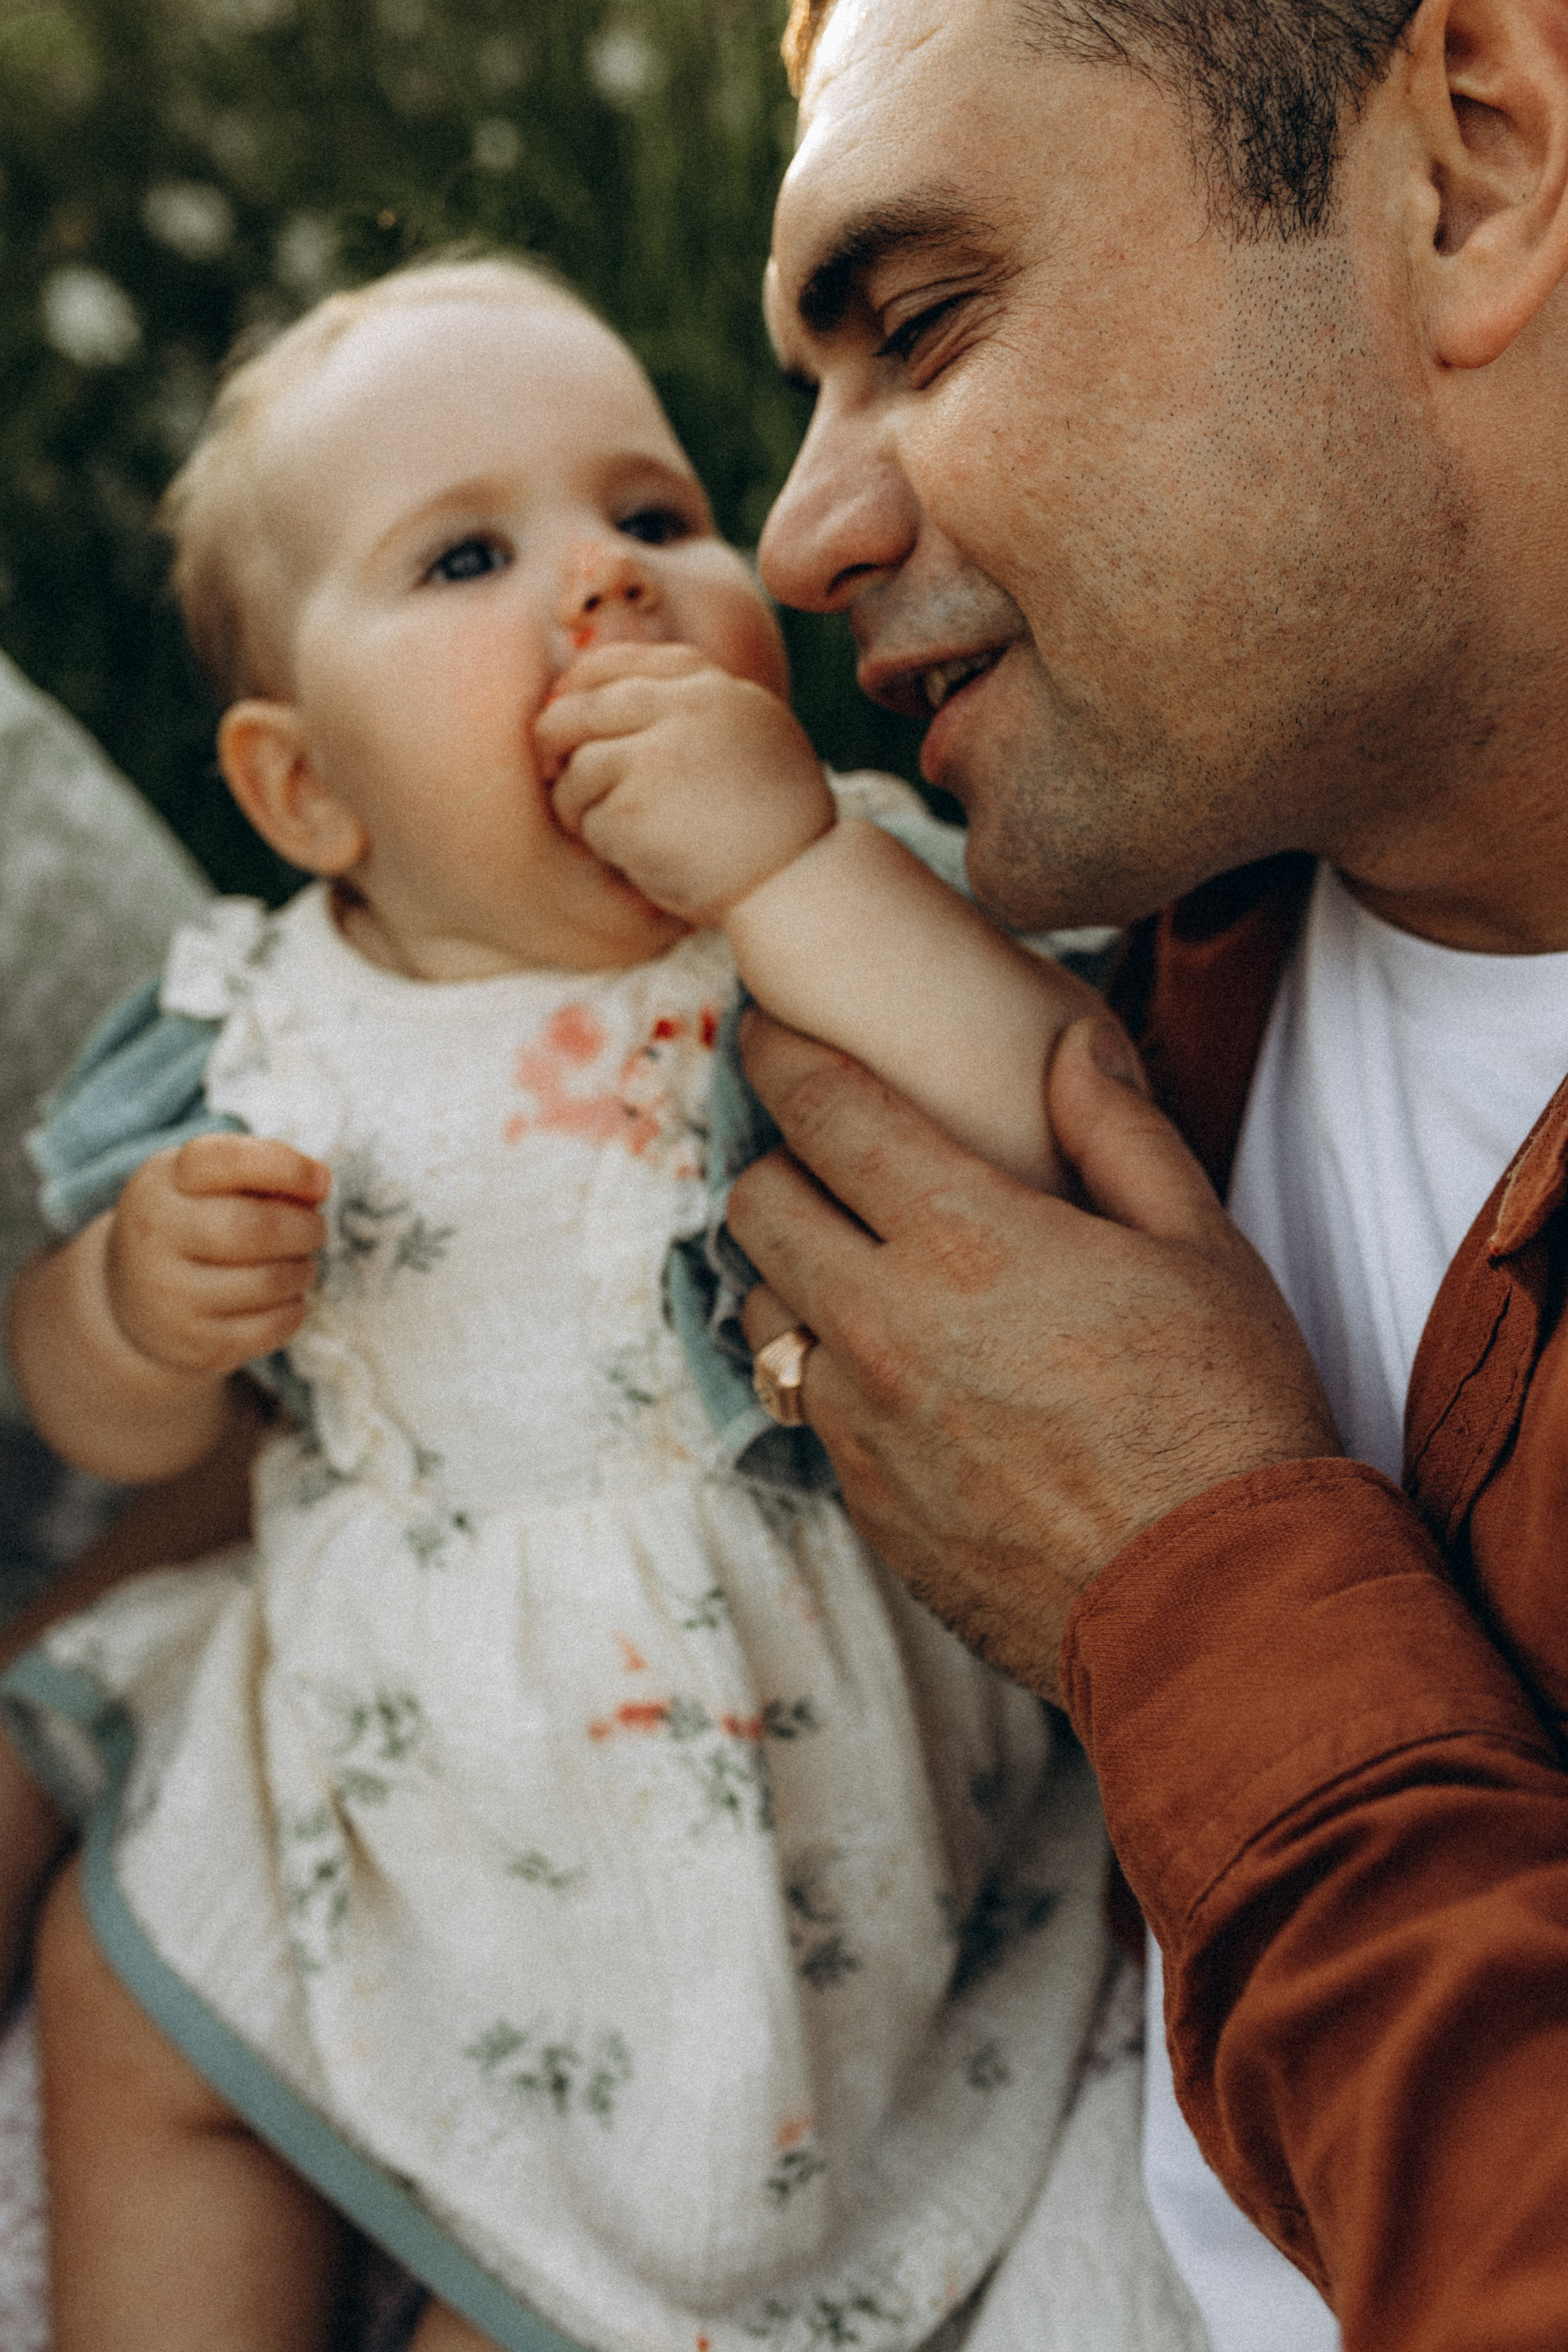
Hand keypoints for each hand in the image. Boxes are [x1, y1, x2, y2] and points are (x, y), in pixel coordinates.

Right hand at [105, 1133, 329, 1378]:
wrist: (133, 1302)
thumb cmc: (190, 1225)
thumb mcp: (205, 1183)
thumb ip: (260, 1169)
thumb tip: (321, 1182)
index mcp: (162, 1184)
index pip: (229, 1161)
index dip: (288, 1167)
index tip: (322, 1180)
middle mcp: (155, 1237)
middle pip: (256, 1228)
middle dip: (305, 1228)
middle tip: (315, 1229)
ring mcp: (170, 1296)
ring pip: (269, 1281)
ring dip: (303, 1270)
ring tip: (298, 1263)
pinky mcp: (195, 1343)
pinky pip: (272, 1326)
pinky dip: (294, 1309)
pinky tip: (284, 1298)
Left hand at [537, 641, 834, 924]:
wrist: (796, 882)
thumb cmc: (778, 824)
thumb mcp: (755, 738)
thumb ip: (700, 711)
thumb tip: (621, 696)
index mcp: (716, 689)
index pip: (628, 661)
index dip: (587, 683)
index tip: (572, 705)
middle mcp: (685, 709)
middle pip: (586, 704)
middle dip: (555, 733)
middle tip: (549, 764)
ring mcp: (656, 755)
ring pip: (579, 764)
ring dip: (576, 800)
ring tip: (605, 828)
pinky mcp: (632, 807)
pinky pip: (587, 815)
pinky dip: (598, 840)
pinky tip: (630, 856)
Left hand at [731, 1011, 1338, 1702]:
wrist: (1221, 1611)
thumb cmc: (1229, 1415)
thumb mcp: (1203, 1246)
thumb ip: (1119, 1131)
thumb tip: (1068, 1045)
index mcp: (967, 1239)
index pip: (824, 1113)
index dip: (783, 1056)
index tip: (772, 1035)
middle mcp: (888, 1326)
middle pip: (758, 1207)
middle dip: (780, 1164)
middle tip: (826, 1158)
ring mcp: (866, 1426)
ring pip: (762, 1314)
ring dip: (794, 1275)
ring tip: (859, 1269)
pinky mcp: (869, 1506)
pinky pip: (810, 1411)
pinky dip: (835, 1373)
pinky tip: (906, 1375)